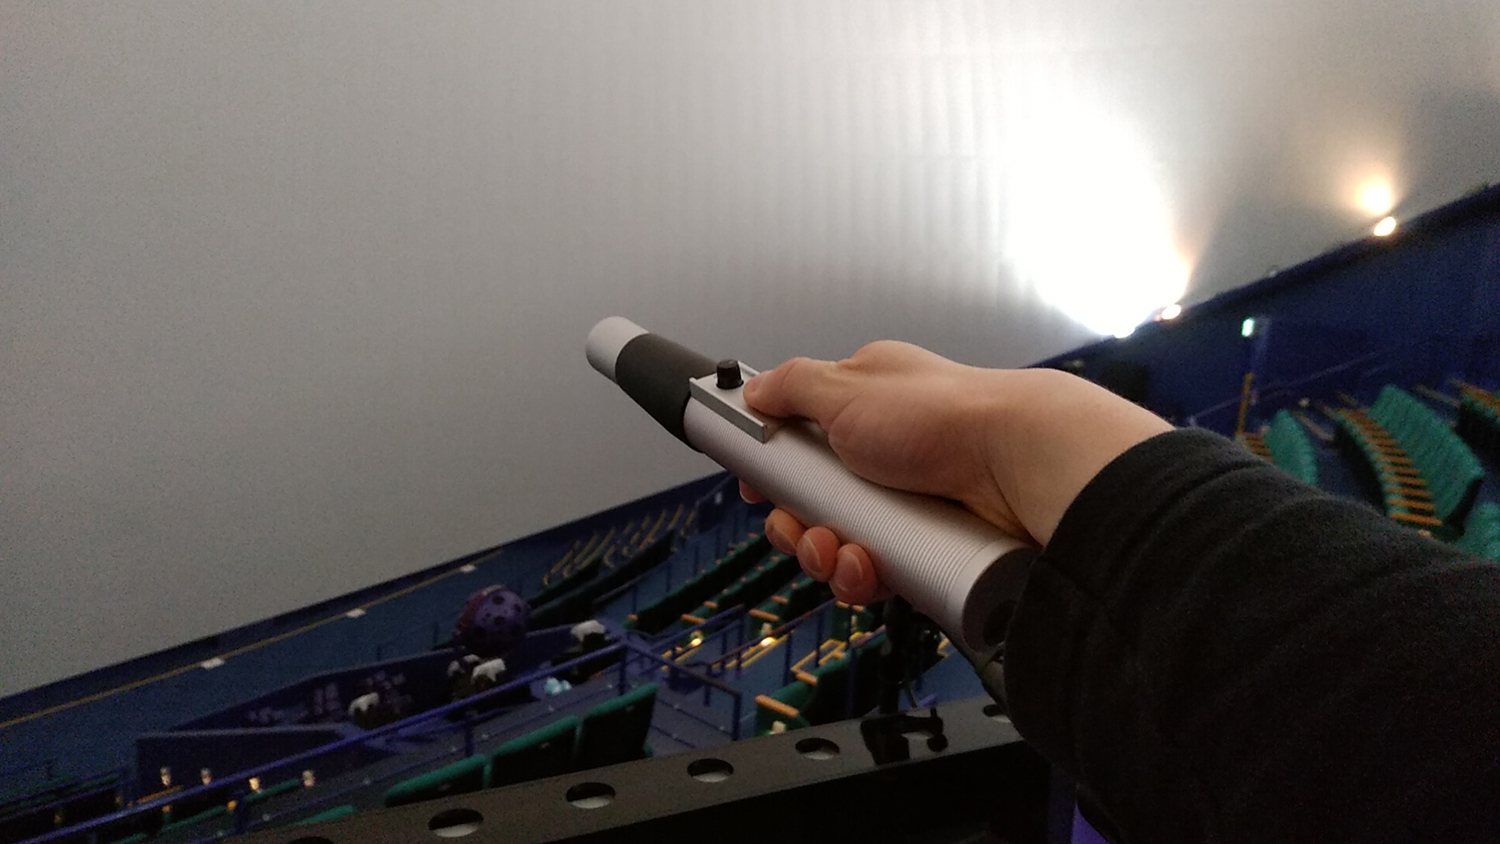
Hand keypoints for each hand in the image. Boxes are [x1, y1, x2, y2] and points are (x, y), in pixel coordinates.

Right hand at [739, 341, 1171, 603]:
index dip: (775, 471)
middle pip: (815, 502)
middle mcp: (886, 452)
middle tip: (799, 530)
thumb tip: (753, 389)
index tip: (757, 489)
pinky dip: (863, 577)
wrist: (1018, 462)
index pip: (801, 443)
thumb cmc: (942, 414)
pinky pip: (878, 572)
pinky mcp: (928, 545)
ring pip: (842, 543)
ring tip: (838, 552)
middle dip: (796, 525)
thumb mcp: (848, 386)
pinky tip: (867, 570)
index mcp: (867, 405)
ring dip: (826, 556)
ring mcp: (908, 501)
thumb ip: (793, 386)